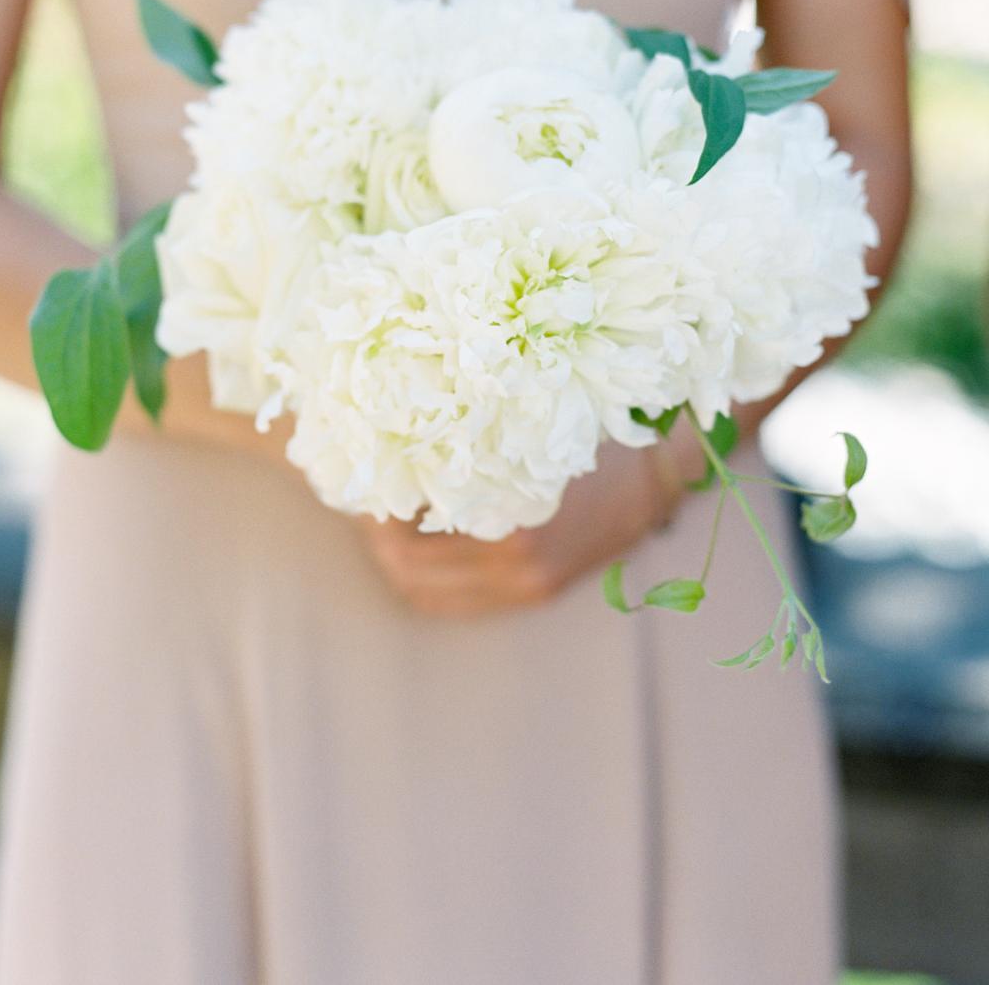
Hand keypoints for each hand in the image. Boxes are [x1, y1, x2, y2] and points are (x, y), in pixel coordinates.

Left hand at [359, 432, 692, 619]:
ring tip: (384, 514)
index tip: (358, 472)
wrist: (660, 464)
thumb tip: (387, 431)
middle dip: (375, 532)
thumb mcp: (519, 419)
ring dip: (397, 555)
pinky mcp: (536, 590)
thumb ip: (463, 435)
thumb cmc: (584, 423)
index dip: (372, 505)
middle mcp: (514, 564)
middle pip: (407, 568)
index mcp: (508, 519)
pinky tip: (421, 537)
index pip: (406, 533)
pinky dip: (428, 574)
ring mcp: (526, 584)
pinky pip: (457, 599)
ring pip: (426, 589)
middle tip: (361, 493)